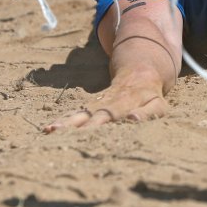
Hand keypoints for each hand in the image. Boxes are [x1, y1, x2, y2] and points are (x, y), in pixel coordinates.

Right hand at [43, 77, 167, 131]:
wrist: (138, 72)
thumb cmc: (149, 95)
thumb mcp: (157, 104)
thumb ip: (149, 113)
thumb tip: (133, 119)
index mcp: (128, 103)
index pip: (119, 113)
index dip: (115, 119)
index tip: (113, 124)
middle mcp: (110, 103)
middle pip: (95, 115)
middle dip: (80, 126)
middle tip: (65, 134)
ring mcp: (98, 104)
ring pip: (82, 113)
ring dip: (66, 123)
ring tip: (50, 130)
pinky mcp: (90, 107)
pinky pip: (75, 114)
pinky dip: (63, 121)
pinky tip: (48, 129)